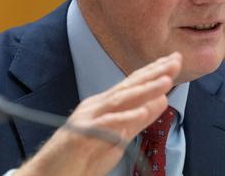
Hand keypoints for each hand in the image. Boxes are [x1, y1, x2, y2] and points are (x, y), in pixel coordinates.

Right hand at [14, 52, 181, 175]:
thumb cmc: (82, 158)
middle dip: (153, 73)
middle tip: (175, 61)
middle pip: (128, 86)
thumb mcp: (118, 136)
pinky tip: (141, 111)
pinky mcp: (80, 135)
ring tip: (165, 82)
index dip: (154, 72)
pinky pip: (105, 125)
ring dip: (143, 90)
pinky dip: (124, 117)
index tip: (175, 61)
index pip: (134, 84)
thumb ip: (139, 118)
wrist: (50, 175)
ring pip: (119, 100)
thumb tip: (161, 100)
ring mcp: (87, 118)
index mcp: (106, 105)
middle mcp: (97, 106)